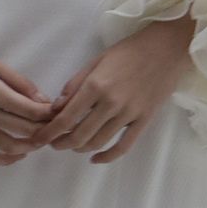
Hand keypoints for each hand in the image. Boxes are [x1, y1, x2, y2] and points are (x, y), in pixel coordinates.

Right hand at [0, 28, 54, 164]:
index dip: (48, 114)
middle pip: (23, 130)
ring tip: (39, 141)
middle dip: (43, 131)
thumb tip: (43, 100)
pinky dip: (2, 160)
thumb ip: (19, 82)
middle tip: (54, 127)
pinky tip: (15, 155)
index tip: (58, 112)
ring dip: (28, 148)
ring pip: (7, 147)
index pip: (30, 110)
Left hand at [32, 15, 195, 162]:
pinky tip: (96, 159)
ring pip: (98, 142)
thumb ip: (75, 84)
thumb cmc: (130, 50)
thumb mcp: (96, 60)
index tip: (39, 139)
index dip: (48, 133)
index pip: (65, 118)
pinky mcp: (144, 120)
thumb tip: (57, 107)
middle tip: (53, 144)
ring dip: (80, 149)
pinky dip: (107, 157)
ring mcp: (129, 113)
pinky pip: (124, 145)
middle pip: (79, 135)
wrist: (167, 48)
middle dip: (61, 144)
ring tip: (72, 146)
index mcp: (95, 86)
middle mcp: (110, 103)